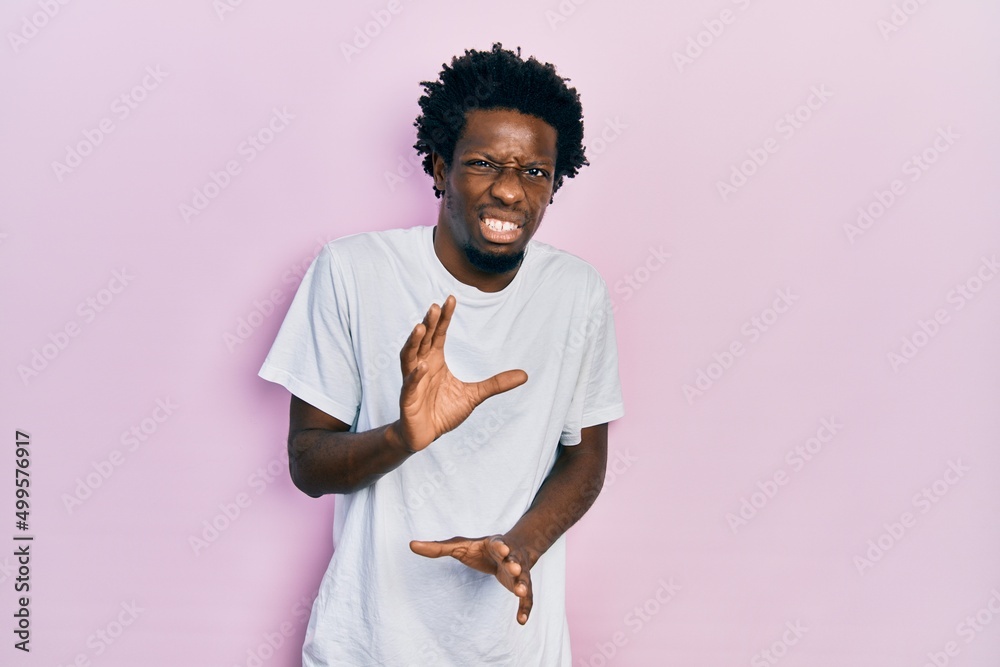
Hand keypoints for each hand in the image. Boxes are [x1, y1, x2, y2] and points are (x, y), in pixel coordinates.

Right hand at [394, 295, 526, 451]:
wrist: (425, 435)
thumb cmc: (444, 411)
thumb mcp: (475, 396)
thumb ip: (496, 384)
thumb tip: (525, 375)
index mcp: (435, 361)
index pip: (439, 334)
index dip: (444, 318)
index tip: (450, 299)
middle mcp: (421, 366)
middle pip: (423, 340)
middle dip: (429, 323)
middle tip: (434, 307)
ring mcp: (412, 382)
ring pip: (409, 357)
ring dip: (414, 342)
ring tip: (421, 327)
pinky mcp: (408, 400)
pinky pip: (410, 385)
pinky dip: (415, 376)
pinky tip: (422, 367)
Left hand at [409, 535, 533, 624]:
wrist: (510, 549)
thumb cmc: (482, 549)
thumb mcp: (460, 546)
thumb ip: (438, 548)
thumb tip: (411, 545)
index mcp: (495, 544)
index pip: (498, 543)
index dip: (500, 546)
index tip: (501, 548)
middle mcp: (510, 557)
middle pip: (514, 560)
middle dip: (514, 564)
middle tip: (514, 568)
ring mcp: (518, 571)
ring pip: (523, 579)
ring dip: (522, 585)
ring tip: (519, 593)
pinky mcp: (522, 585)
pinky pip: (527, 598)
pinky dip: (526, 608)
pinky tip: (522, 621)